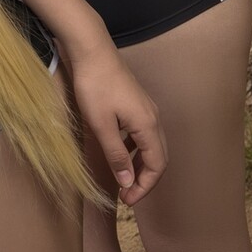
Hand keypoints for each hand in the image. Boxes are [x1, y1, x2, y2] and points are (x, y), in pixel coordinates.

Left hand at [67, 54, 165, 203]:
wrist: (92, 51)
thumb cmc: (95, 87)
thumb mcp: (102, 126)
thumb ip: (116, 155)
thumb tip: (128, 182)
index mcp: (148, 125)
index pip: (157, 165)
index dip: (145, 186)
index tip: (127, 200)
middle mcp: (153, 118)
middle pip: (159, 156)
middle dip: (145, 179)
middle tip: (126, 194)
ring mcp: (146, 108)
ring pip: (151, 145)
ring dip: (140, 164)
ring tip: (123, 178)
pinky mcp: (136, 103)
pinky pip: (143, 133)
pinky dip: (136, 149)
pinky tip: (120, 152)